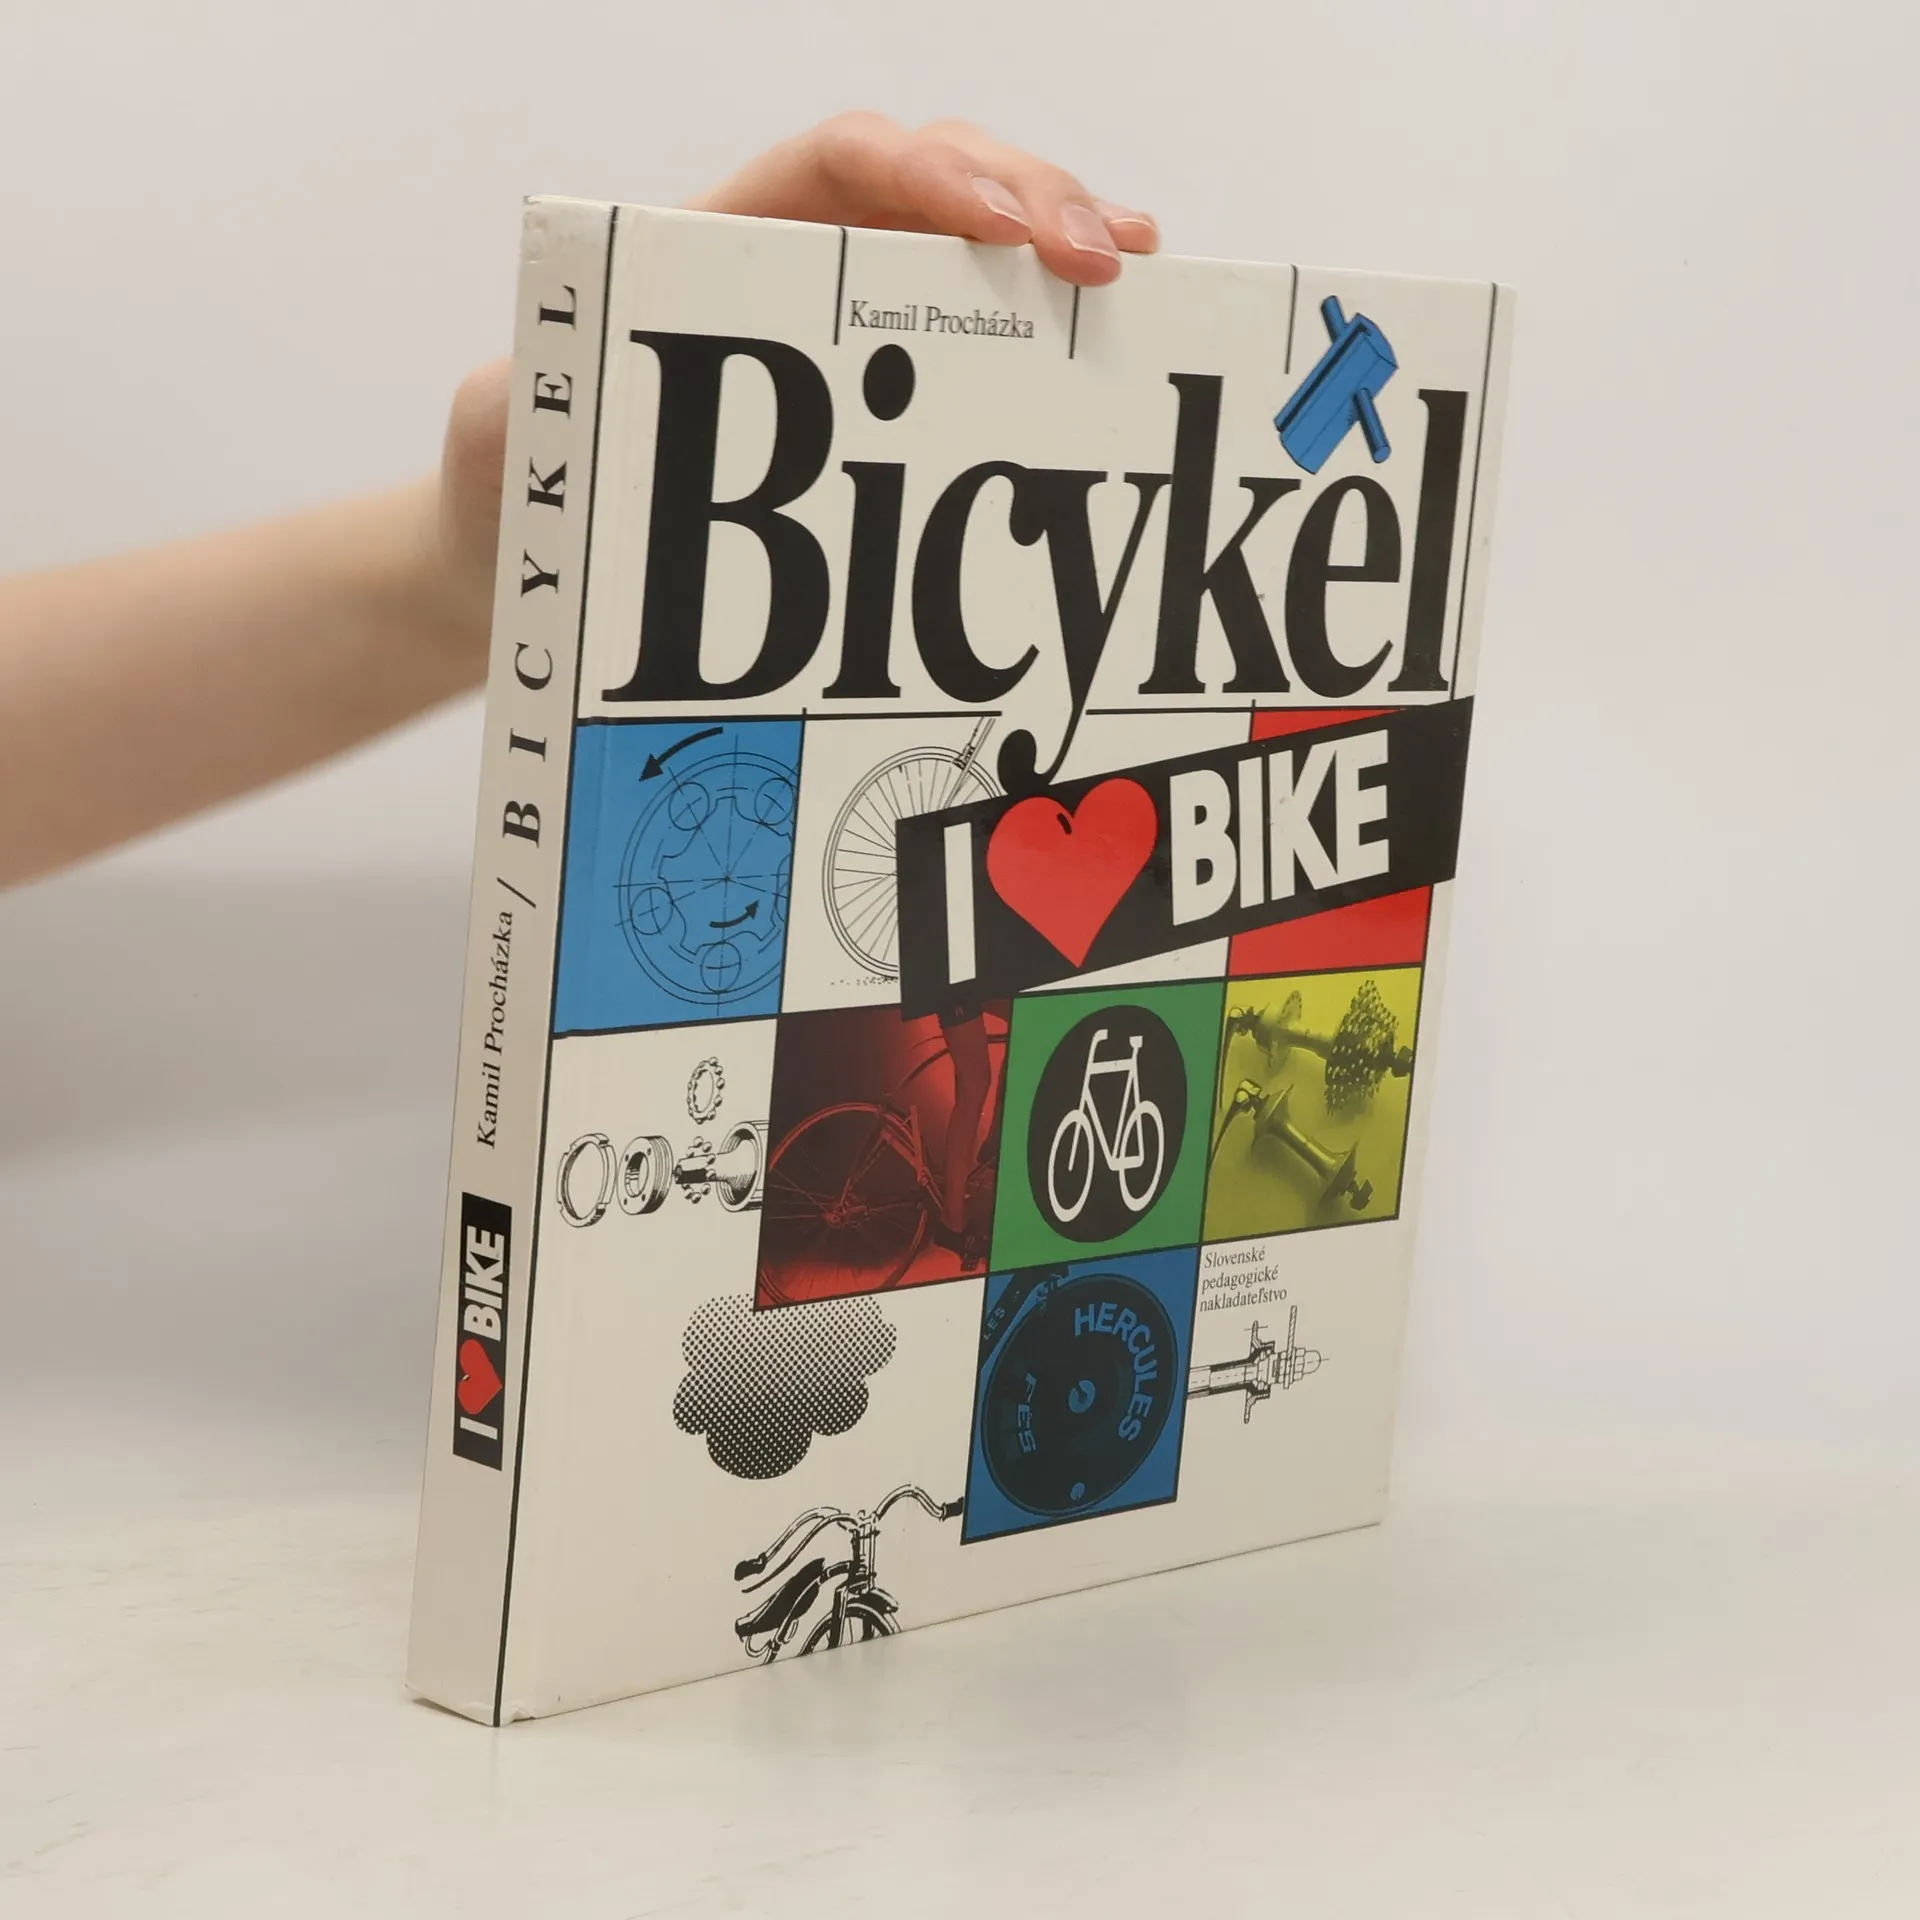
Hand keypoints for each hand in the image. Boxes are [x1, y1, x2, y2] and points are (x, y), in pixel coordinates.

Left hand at [436, 114, 1158, 656]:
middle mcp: (792, 267)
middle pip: (933, 178)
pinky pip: (968, 328)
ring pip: (968, 242)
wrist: (529, 554)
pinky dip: (1037, 317)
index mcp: (714, 244)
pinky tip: (1101, 323)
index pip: (843, 163)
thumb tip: (565, 380)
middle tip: (1108, 253)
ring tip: (1134, 257)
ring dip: (1057, 237)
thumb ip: (528, 393)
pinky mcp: (873, 389)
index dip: (934, 170)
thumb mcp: (506, 430)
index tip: (1007, 224)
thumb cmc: (520, 487)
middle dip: (1029, 196)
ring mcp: (841, 325)